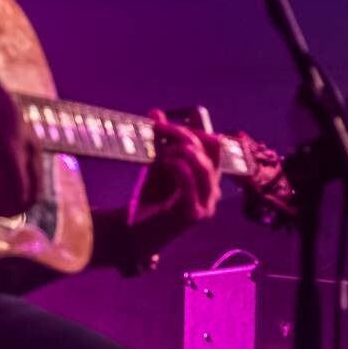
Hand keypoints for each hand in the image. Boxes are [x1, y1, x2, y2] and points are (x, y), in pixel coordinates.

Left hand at [126, 111, 222, 257]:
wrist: (132, 235)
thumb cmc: (148, 200)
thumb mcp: (157, 165)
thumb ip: (160, 141)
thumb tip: (156, 112)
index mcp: (209, 179)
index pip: (215, 145)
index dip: (192, 129)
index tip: (164, 123)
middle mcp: (213, 191)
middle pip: (211, 150)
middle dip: (184, 134)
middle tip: (159, 128)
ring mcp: (206, 205)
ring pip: (205, 166)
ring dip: (181, 151)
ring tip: (161, 151)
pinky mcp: (193, 215)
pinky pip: (190, 182)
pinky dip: (176, 167)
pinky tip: (162, 163)